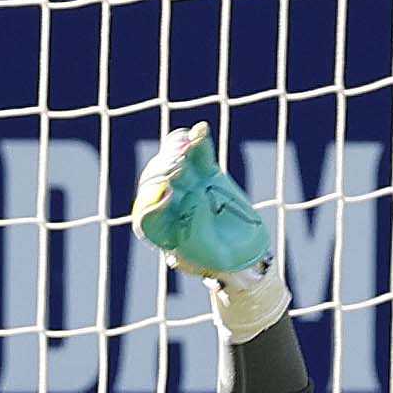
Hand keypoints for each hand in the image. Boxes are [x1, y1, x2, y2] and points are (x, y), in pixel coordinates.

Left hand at [132, 122, 288, 342]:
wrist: (244, 254)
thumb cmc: (222, 262)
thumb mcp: (210, 255)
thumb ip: (198, 231)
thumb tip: (193, 202)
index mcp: (161, 230)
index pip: (148, 215)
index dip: (154, 204)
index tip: (169, 197)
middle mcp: (169, 204)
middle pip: (159, 183)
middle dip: (166, 172)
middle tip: (179, 167)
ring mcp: (187, 186)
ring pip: (177, 164)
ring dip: (179, 152)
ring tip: (188, 143)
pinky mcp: (205, 174)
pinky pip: (199, 156)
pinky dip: (199, 143)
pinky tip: (201, 130)